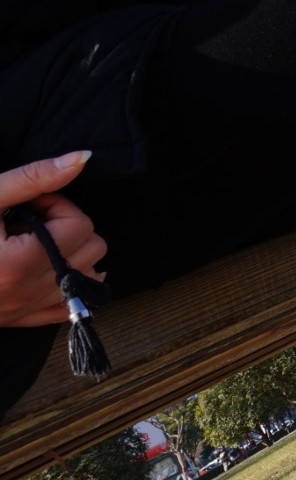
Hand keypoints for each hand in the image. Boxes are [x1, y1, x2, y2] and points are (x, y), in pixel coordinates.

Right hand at [0, 152, 106, 327]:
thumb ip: (34, 178)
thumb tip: (83, 158)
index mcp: (19, 264)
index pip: (79, 224)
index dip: (56, 204)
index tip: (28, 202)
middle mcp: (28, 293)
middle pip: (92, 249)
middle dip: (66, 226)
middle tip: (27, 219)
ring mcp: (26, 310)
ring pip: (90, 277)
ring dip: (70, 253)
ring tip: (30, 241)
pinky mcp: (20, 320)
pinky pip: (71, 306)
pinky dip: (69, 284)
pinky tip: (45, 266)